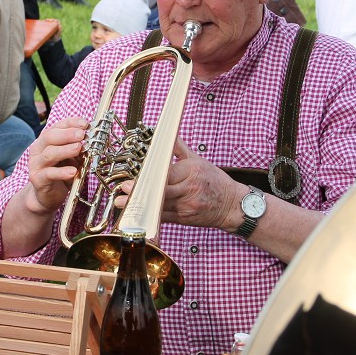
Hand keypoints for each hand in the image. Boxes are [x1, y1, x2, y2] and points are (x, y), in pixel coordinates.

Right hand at [24, 117, 87, 215]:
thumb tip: (93, 139)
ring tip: (79, 148)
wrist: (47, 195)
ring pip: (49, 153)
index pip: (57, 126)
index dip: (71, 123)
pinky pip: (49, 174)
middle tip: (82, 135)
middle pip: (50, 137)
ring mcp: (36, 164)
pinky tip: (73, 171)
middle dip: (68, 134)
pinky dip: (62, 172)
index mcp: (46, 141)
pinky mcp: (37, 179)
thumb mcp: (72, 158)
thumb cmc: (60, 173)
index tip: (85, 124)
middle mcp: (38, 150)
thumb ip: (78, 148)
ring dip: (65, 150)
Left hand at [113, 138, 240, 230]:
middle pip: (160, 190)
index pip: (166, 173)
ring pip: (160, 206)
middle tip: (124, 191)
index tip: (135, 177)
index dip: (149, 176)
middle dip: (141, 191)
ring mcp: (186, 206)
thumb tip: (166, 134)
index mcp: (191, 172)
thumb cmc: (215, 182)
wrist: (232, 205)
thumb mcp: (199, 161)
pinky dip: (149, 216)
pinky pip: (164, 218)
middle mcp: (188, 189)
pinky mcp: (184, 219)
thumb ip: (179, 148)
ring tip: (123, 203)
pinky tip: (137, 215)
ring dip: (140, 205)